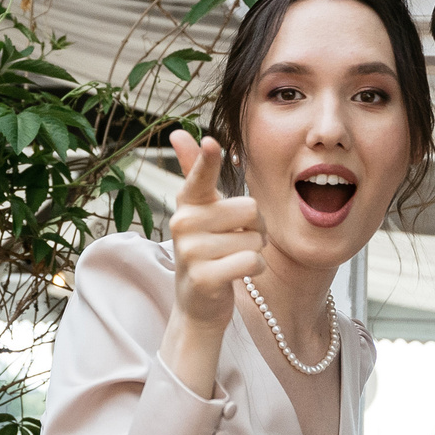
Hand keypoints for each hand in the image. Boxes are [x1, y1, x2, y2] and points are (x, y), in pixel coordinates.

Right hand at [159, 130, 263, 397]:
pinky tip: (237, 274)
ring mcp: (191, 251)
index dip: (208, 159)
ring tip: (232, 258)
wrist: (198, 302)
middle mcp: (184, 223)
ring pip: (255, 239)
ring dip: (254, 251)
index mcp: (188, 202)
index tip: (213, 143)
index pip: (200, 175)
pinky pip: (251, 261)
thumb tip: (178, 132)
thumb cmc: (207, 247)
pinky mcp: (204, 277)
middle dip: (256, 228)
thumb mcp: (201, 209)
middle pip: (251, 209)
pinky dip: (254, 268)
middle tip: (236, 240)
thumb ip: (196, 171)